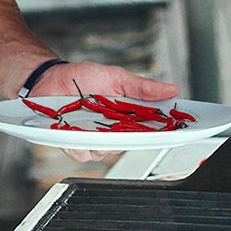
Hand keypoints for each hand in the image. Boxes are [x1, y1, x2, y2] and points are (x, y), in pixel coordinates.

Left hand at [31, 61, 179, 163]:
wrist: (50, 79)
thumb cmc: (82, 77)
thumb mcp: (116, 77)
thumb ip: (142, 87)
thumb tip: (172, 89)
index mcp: (127, 116)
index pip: (152, 129)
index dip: (166, 132)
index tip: (179, 130)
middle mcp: (113, 131)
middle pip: (131, 144)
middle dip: (132, 136)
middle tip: (126, 123)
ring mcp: (94, 139)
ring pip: (107, 152)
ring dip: (101, 139)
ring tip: (91, 120)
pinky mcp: (74, 144)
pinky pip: (83, 153)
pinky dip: (79, 143)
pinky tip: (74, 129)